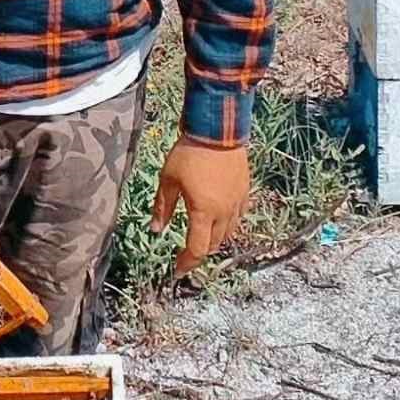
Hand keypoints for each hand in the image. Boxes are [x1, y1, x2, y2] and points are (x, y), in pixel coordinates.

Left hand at [151, 136, 249, 278]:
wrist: (217, 129)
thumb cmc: (189, 153)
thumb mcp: (168, 180)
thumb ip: (162, 207)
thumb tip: (155, 230)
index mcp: (203, 212)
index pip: (197, 249)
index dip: (187, 263)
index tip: (177, 270)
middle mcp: (224, 212)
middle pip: (214, 244)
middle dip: (199, 253)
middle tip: (185, 254)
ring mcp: (237, 203)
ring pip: (228, 233)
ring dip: (214, 240)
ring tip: (200, 237)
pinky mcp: (245, 192)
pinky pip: (238, 217)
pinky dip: (227, 225)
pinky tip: (217, 219)